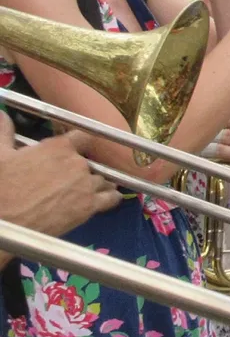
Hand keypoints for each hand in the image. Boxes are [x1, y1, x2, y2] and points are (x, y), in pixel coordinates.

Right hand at [0, 115, 120, 239]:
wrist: (5, 221)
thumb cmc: (2, 185)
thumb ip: (4, 132)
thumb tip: (2, 114)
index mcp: (59, 147)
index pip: (83, 137)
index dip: (79, 143)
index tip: (75, 149)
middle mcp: (79, 163)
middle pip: (90, 162)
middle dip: (81, 168)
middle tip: (68, 178)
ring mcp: (87, 185)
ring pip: (102, 179)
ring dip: (95, 182)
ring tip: (85, 189)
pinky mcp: (91, 207)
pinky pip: (111, 198)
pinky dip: (111, 197)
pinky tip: (107, 198)